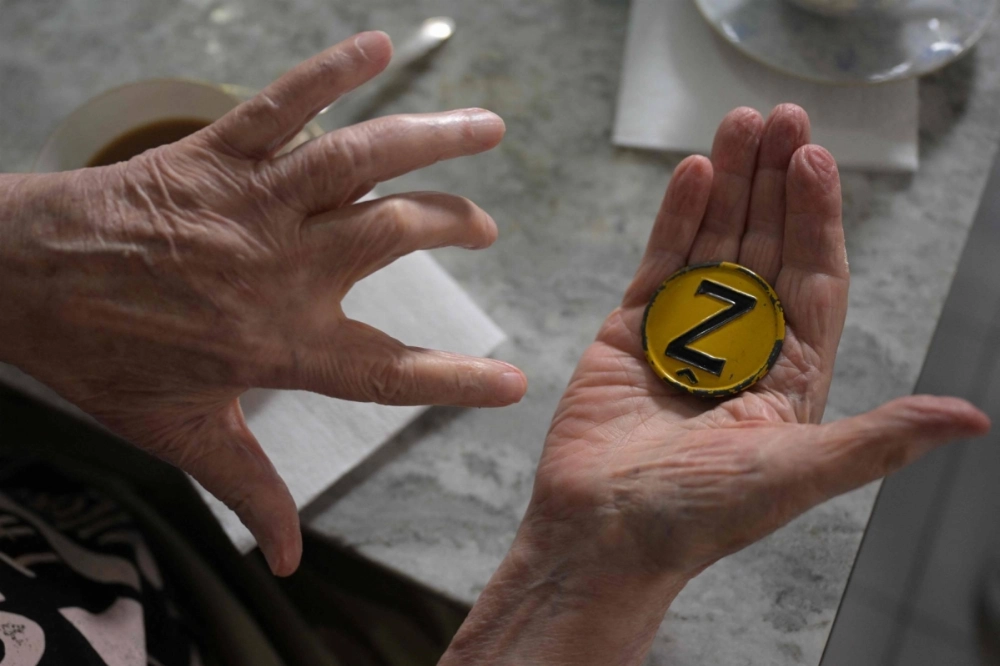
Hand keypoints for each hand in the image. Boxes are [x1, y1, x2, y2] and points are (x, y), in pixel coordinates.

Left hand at [0, 32, 525, 574]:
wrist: (19, 280)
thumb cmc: (102, 356)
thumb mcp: (180, 433)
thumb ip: (248, 489)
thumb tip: (287, 560)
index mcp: (278, 343)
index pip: (387, 370)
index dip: (455, 381)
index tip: (512, 383)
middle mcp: (280, 268)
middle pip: (394, 237)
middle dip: (454, 225)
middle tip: (484, 230)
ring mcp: (253, 203)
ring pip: (361, 160)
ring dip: (432, 140)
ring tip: (486, 129)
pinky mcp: (218, 153)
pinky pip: (284, 104)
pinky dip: (332, 71)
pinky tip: (379, 46)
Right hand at [443, 105, 988, 664]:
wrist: (601, 531)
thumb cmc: (698, 514)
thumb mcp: (798, 472)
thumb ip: (878, 438)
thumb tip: (970, 418)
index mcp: (788, 376)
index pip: (814, 279)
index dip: (818, 218)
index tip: (815, 159)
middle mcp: (741, 346)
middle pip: (766, 248)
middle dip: (775, 183)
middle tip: (781, 118)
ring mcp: (684, 332)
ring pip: (713, 244)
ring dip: (730, 184)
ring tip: (739, 124)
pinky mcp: (633, 329)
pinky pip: (660, 262)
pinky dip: (676, 217)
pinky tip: (695, 172)